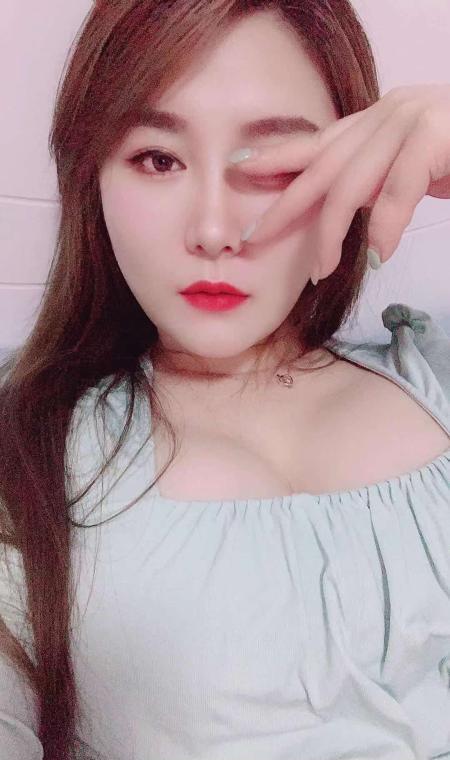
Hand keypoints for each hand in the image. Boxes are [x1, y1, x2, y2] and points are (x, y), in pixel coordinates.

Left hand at [230, 84, 449, 282]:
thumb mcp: (407, 168)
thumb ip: (373, 181)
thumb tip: (340, 212)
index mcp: (376, 122)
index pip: (317, 145)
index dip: (276, 162)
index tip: (240, 180)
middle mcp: (387, 114)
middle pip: (323, 166)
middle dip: (287, 206)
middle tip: (257, 240)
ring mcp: (412, 120)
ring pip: (354, 180)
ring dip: (333, 231)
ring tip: (321, 270)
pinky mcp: (437, 134)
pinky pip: (400, 185)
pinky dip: (386, 223)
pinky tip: (378, 253)